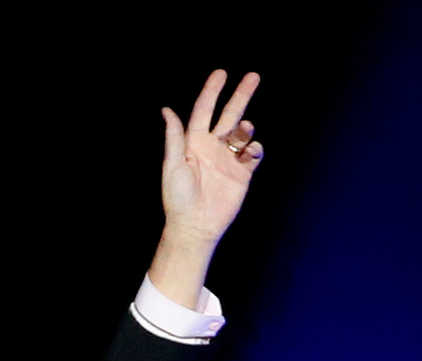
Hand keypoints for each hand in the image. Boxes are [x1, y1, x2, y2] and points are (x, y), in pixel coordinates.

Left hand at [159, 70, 262, 246]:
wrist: (195, 226)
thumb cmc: (178, 198)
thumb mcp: (173, 165)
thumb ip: (174, 137)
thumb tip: (167, 110)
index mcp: (194, 142)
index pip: (205, 110)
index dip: (212, 91)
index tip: (221, 73)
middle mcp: (212, 147)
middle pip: (229, 114)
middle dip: (241, 95)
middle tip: (253, 77)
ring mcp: (228, 159)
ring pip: (242, 133)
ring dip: (245, 127)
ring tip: (244, 129)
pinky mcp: (242, 173)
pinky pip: (253, 154)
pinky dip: (255, 149)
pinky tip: (251, 151)